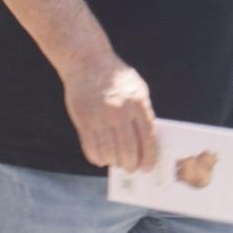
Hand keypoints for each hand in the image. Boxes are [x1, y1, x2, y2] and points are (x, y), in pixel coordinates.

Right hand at [63, 55, 157, 170]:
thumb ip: (143, 114)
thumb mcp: (138, 90)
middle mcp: (120, 112)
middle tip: (132, 170)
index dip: (149, 156)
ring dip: (114, 162)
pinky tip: (102, 159)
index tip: (148, 167)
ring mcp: (100, 117)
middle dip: (131, 164)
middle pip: (128, 150)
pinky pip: (91, 148)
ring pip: (109, 152)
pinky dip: (97, 158)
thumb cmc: (118, 78)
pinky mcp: (83, 120)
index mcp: (138, 104)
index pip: (148, 138)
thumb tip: (147, 143)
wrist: (88, 62)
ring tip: (117, 163)